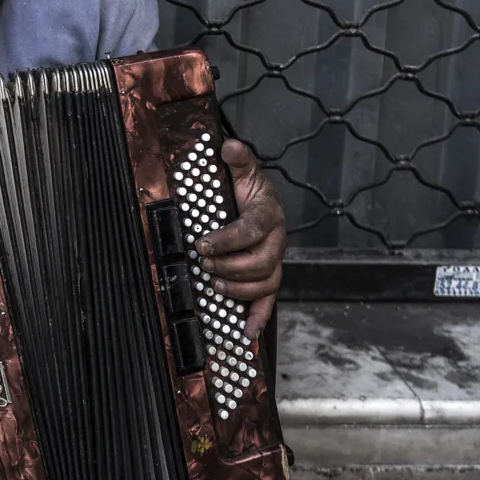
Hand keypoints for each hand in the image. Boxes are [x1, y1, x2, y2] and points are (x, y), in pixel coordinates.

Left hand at [195, 139, 286, 340]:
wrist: (260, 202)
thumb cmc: (247, 189)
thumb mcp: (242, 170)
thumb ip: (237, 159)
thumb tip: (229, 147)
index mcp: (269, 214)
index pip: (252, 230)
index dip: (227, 239)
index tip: (203, 243)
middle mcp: (277, 241)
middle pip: (261, 262)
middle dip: (229, 266)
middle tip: (204, 264)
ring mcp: (275, 261)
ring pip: (265, 283)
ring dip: (237, 288)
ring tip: (213, 284)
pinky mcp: (269, 277)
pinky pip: (269, 301)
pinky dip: (258, 318)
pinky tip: (245, 333)